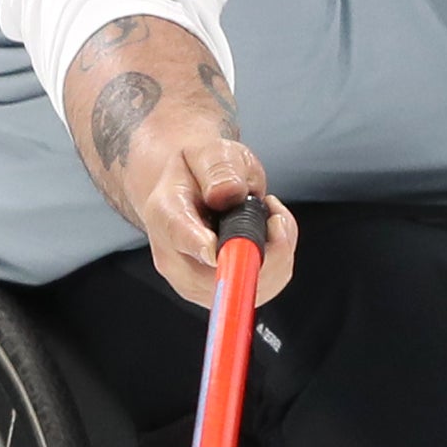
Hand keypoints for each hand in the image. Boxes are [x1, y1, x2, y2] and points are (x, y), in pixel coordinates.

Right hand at [119, 128, 298, 312]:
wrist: (189, 191)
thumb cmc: (199, 171)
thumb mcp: (208, 152)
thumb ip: (218, 168)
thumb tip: (229, 193)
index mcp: (165, 213)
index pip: (179, 234)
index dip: (201, 244)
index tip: (220, 246)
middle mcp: (173, 257)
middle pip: (221, 274)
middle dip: (263, 246)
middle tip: (272, 209)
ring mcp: (194, 282)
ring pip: (250, 284)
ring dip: (276, 250)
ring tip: (269, 216)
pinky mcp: (219, 294)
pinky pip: (265, 285)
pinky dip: (280, 260)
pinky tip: (270, 234)